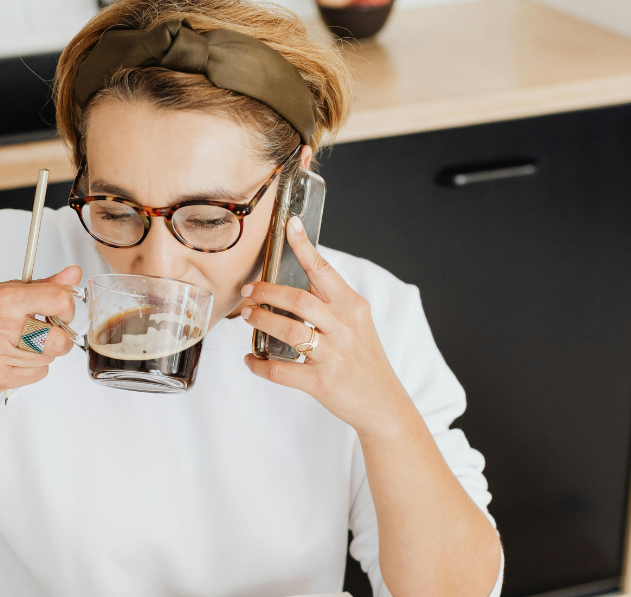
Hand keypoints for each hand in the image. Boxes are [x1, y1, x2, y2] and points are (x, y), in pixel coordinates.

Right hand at [0, 266, 81, 395]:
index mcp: (5, 299)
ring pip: (49, 359)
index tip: (61, 309)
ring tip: (22, 342)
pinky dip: (33, 367)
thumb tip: (74, 274)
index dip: (68, 306)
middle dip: (60, 335)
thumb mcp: (3, 291)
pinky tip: (15, 357)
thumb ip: (43, 286)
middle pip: (59, 339)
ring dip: (44, 351)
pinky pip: (38, 375)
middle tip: (48, 330)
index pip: (58, 301)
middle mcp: (1, 327)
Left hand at [240, 217, 409, 436]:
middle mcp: (344, 328)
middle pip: (299, 300)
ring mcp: (334, 356)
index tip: (289, 226)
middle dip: (267, 292)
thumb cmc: (364, 359)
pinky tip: (250, 359)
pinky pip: (281, 371)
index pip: (325, 271)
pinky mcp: (322, 382)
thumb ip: (329, 304)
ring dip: (261, 321)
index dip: (304, 247)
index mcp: (352, 307)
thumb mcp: (356, 324)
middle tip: (248, 291)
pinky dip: (259, 365)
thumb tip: (291, 284)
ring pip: (289, 331)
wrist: (384, 403)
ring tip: (246, 317)